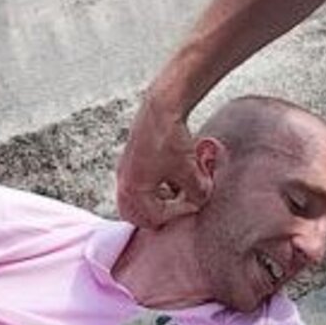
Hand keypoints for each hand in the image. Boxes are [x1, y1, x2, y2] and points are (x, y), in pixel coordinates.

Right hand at [115, 92, 207, 225]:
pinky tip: (171, 177)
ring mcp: (125, 171)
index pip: (155, 217)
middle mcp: (124, 182)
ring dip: (156, 201)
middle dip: (158, 215)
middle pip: (136, 215)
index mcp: (134, 190)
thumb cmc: (170, 139)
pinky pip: (138, 184)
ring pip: (137, 200)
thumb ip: (197, 193)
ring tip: (176, 192)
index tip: (195, 203)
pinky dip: (153, 187)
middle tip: (178, 208)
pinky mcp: (130, 160)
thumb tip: (200, 201)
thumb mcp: (189, 171)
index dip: (179, 213)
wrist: (161, 107)